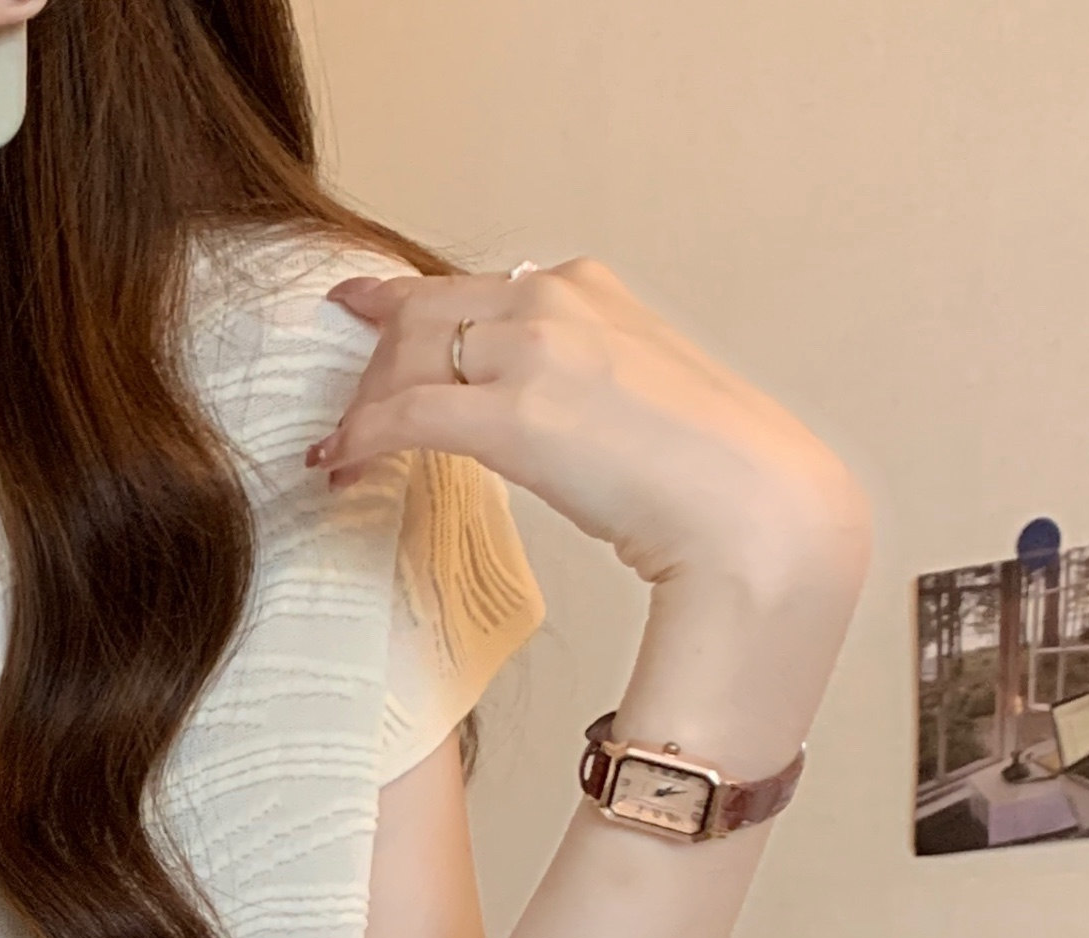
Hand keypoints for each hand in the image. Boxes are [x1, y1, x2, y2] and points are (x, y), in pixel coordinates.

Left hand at [309, 262, 868, 611]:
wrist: (748, 500)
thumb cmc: (704, 464)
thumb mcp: (635, 386)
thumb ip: (577, 373)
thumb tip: (532, 404)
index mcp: (585, 287)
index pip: (468, 286)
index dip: (399, 303)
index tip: (357, 304)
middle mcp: (553, 300)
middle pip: (421, 314)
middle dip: (373, 369)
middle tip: (349, 420)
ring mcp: (532, 352)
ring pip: (403, 359)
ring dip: (362, 409)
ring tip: (342, 453)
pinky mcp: (512, 416)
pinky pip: (403, 416)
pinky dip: (359, 439)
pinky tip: (340, 464)